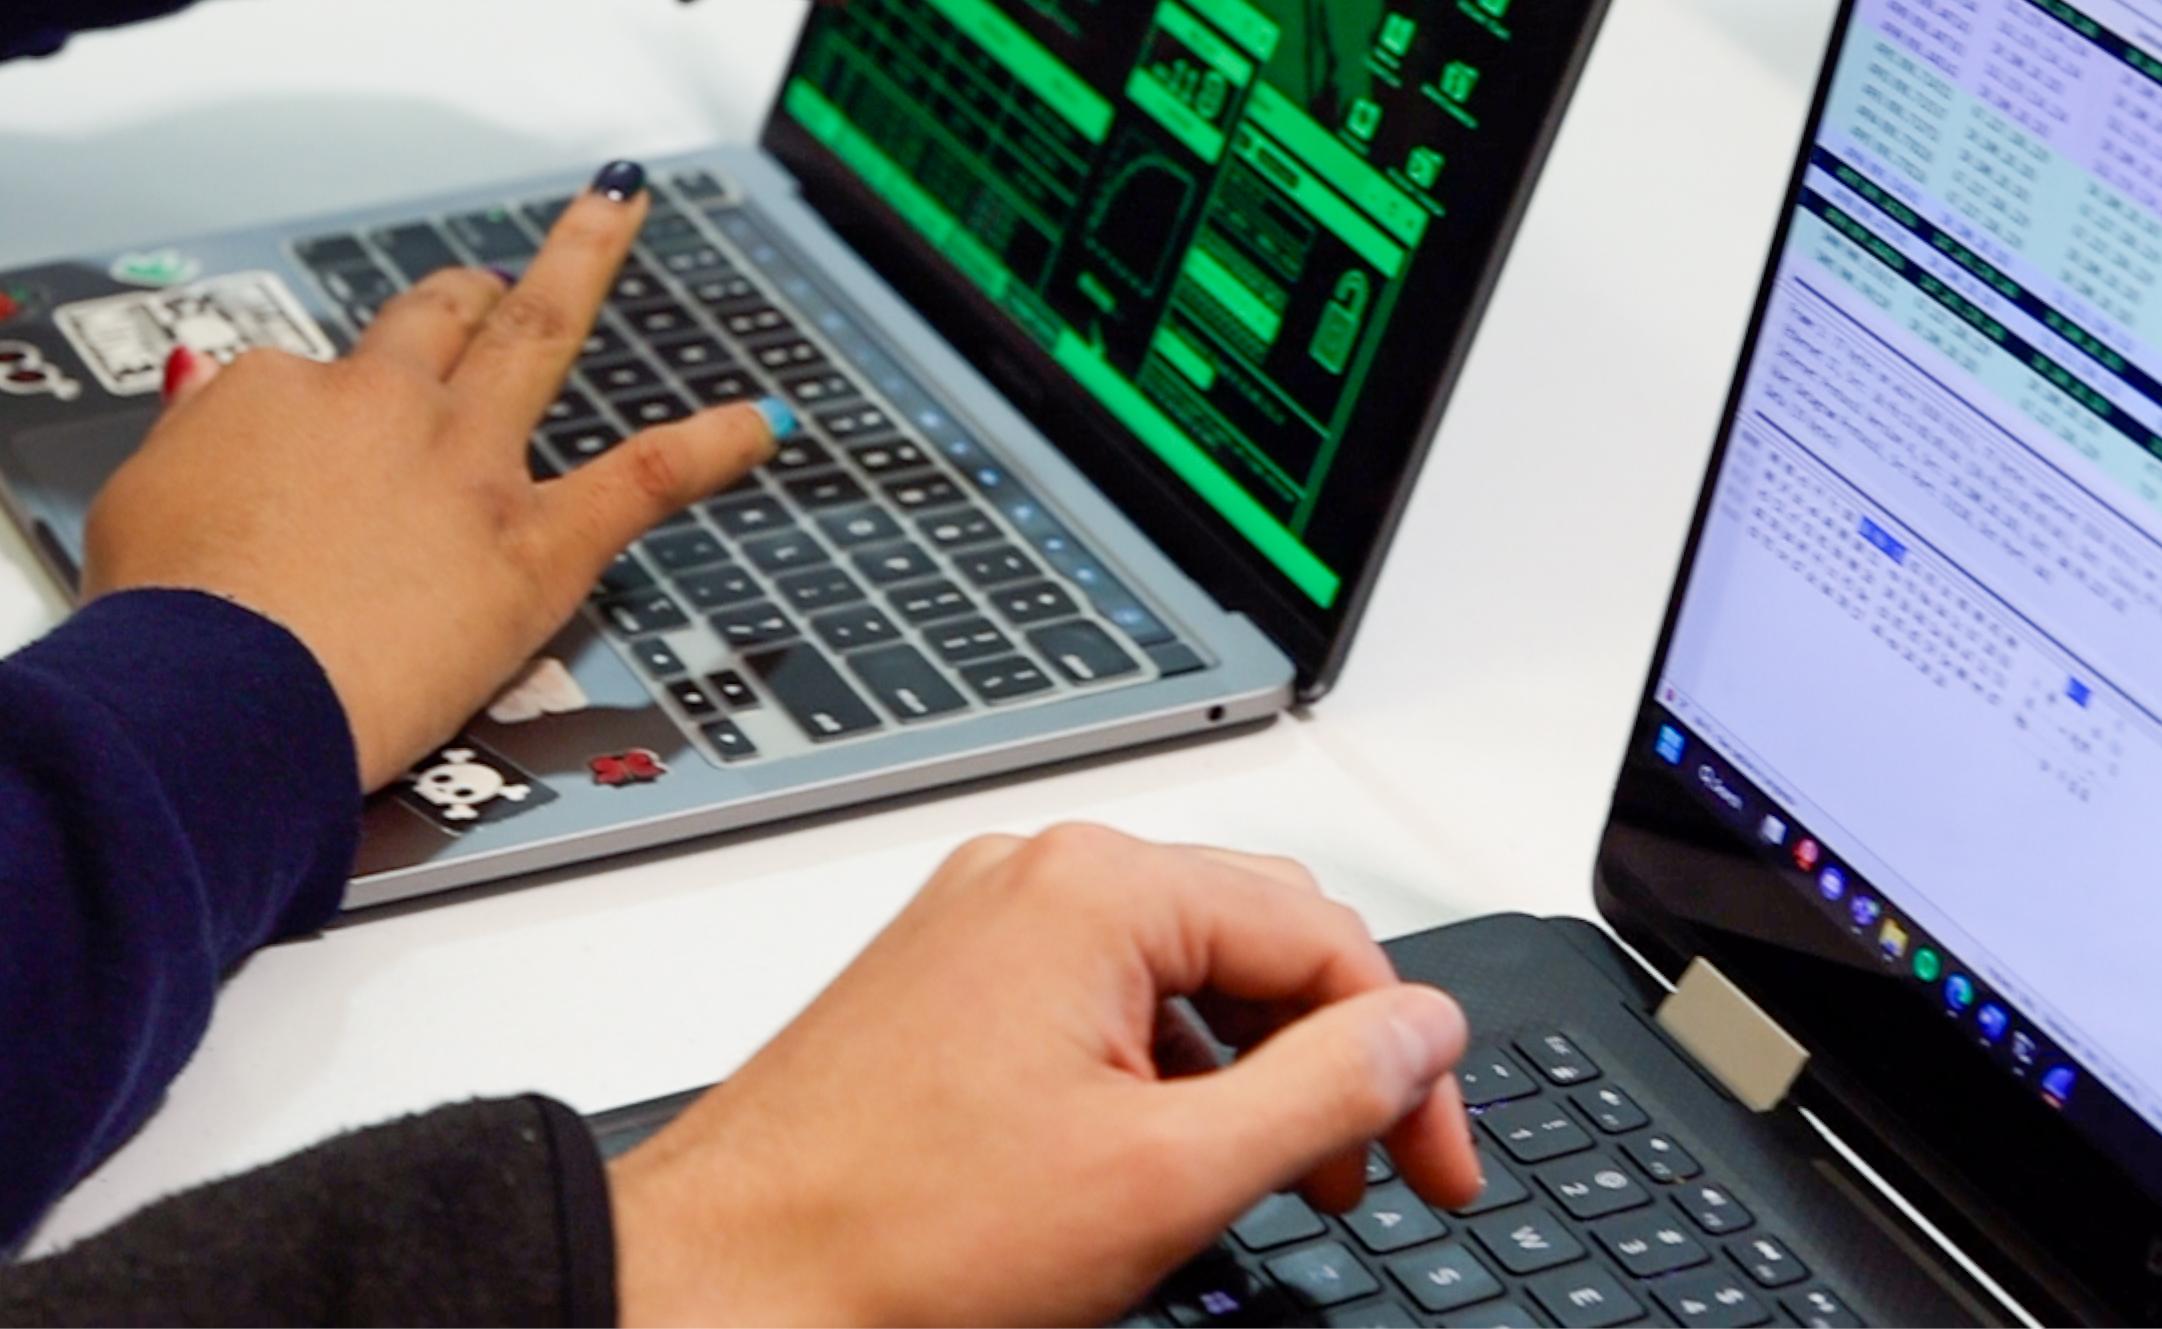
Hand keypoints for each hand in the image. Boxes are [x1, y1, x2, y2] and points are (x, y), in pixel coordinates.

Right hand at [78, 164, 783, 789]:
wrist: (216, 693)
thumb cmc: (165, 624)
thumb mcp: (133, 505)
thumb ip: (190, 436)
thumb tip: (206, 380)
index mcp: (278, 394)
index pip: (306, 378)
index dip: (310, 416)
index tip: (306, 461)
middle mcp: (382, 406)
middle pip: (432, 321)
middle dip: (460, 296)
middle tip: (480, 285)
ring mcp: (466, 468)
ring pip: (535, 340)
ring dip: (582, 262)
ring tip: (614, 210)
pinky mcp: (534, 546)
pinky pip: (643, 479)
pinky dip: (710, 447)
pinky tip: (761, 425)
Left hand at [607, 825, 1480, 1325]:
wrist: (723, 1282)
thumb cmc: (896, 1234)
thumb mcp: (1167, 1178)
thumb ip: (1324, 1093)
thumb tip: (1422, 1032)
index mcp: (1094, 890)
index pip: (1324, 937)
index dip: (1407, 1062)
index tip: (1438, 1162)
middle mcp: (1031, 878)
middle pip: (1257, 937)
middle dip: (1333, 1061)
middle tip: (1376, 1178)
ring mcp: (978, 926)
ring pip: (1179, 973)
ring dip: (1249, 1075)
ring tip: (1269, 1186)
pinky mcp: (944, 984)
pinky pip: (1096, 999)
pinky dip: (1160, 1076)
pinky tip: (1163, 1166)